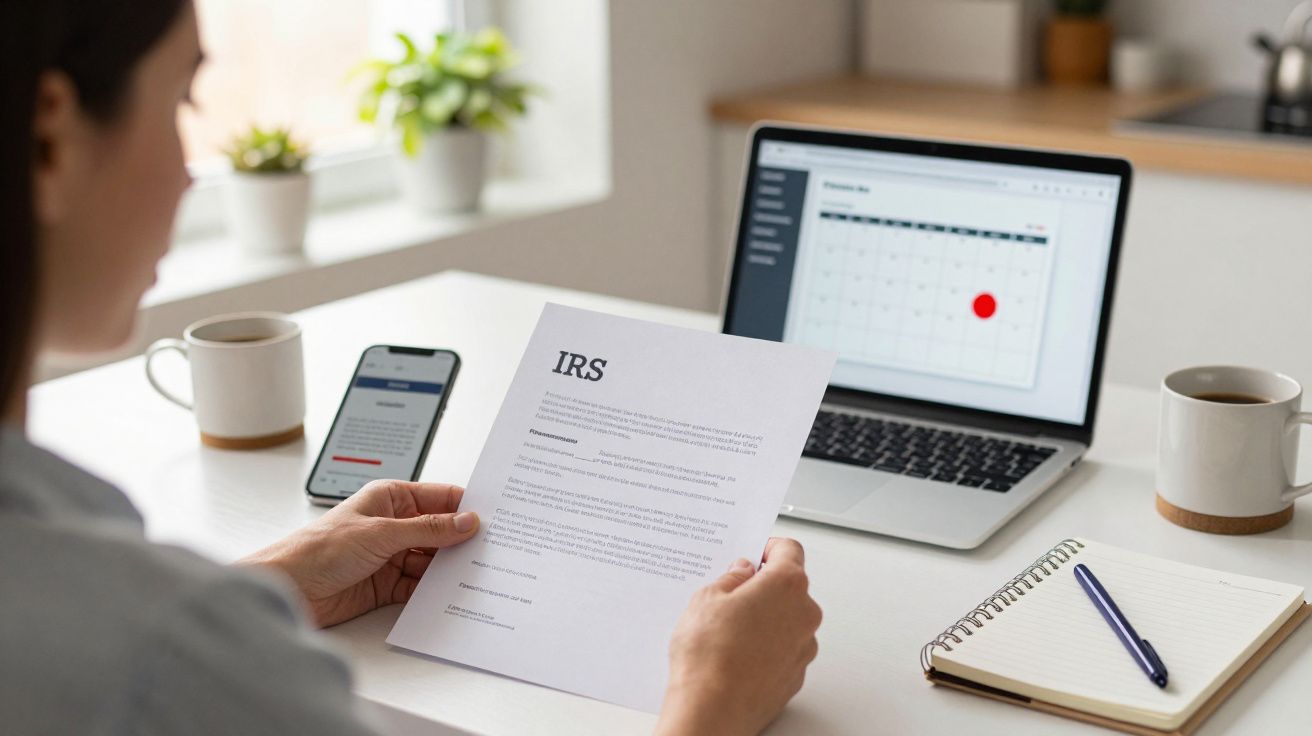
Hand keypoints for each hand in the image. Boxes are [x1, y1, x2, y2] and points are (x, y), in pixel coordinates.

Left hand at [240, 479, 478, 627]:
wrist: (288, 588)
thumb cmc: (320, 548)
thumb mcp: (382, 533)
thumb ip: (428, 529)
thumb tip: (467, 521)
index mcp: (391, 498)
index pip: (439, 497)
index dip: (466, 506)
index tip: (495, 516)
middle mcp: (394, 525)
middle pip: (440, 531)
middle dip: (463, 540)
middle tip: (494, 549)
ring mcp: (391, 555)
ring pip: (433, 560)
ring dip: (451, 568)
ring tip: (479, 574)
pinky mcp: (387, 585)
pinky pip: (420, 586)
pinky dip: (435, 590)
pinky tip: (453, 593)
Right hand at [655, 538, 821, 735]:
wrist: (713, 710)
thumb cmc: (709, 656)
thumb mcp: (707, 598)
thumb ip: (731, 578)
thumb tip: (742, 573)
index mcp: (787, 585)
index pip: (789, 550)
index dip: (768, 548)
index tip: (753, 552)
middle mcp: (805, 614)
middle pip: (790, 586)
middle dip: (764, 586)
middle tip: (730, 594)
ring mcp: (803, 648)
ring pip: (787, 620)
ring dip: (766, 618)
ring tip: (728, 630)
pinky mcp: (795, 675)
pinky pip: (784, 649)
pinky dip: (766, 646)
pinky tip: (736, 653)